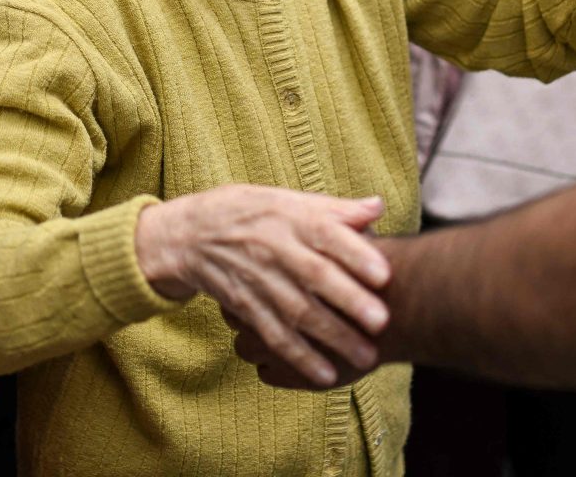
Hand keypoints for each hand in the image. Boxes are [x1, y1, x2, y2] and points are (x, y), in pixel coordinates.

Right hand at [134, 185, 391, 387]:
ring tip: (366, 357)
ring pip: (298, 312)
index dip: (354, 253)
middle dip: (348, 300)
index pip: (325, 234)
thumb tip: (379, 206)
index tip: (385, 273)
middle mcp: (274, 249)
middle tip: (382, 320)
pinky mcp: (245, 307)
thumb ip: (334, 209)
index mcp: (289, 218)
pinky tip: (326, 375)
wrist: (190, 235)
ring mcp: (259, 281)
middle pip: (315, 277)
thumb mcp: (287, 200)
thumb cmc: (250, 213)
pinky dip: (299, 356)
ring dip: (332, 337)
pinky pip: (273, 335)